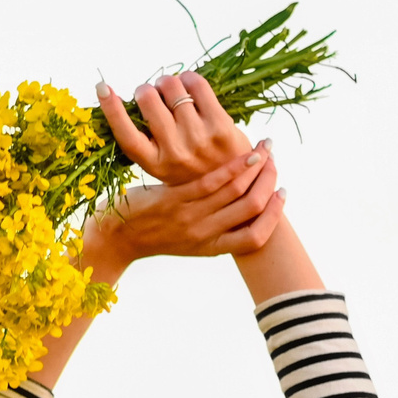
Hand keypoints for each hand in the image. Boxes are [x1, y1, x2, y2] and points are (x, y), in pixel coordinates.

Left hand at [83, 144, 283, 272]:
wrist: (114, 237)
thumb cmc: (151, 233)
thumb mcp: (187, 238)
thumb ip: (211, 226)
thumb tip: (234, 207)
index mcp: (210, 248)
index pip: (255, 238)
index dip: (274, 216)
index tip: (283, 193)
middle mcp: (203, 236)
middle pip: (250, 208)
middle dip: (269, 180)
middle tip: (275, 159)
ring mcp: (189, 220)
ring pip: (235, 192)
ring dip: (255, 166)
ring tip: (265, 148)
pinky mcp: (173, 202)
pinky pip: (210, 183)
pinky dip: (231, 166)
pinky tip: (241, 151)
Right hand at [98, 70, 253, 182]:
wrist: (240, 188)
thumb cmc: (197, 173)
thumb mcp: (167, 170)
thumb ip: (153, 144)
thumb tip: (138, 103)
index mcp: (155, 165)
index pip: (125, 134)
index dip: (111, 109)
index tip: (101, 87)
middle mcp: (174, 152)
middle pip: (148, 101)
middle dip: (148, 89)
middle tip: (154, 94)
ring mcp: (198, 138)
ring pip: (173, 88)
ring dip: (169, 82)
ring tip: (174, 89)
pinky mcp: (220, 125)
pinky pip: (197, 86)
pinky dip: (190, 78)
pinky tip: (191, 84)